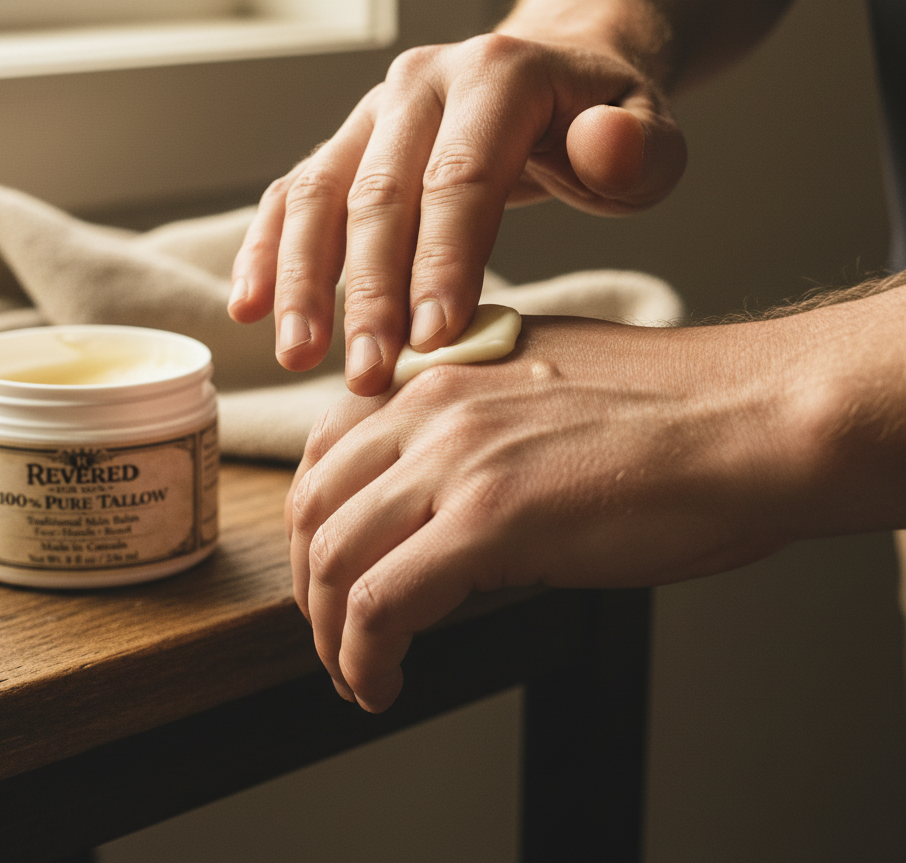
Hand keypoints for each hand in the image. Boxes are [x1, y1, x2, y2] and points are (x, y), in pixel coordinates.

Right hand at [228, 34, 686, 394]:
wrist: (553, 72)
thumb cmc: (601, 124)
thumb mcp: (648, 132)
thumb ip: (637, 147)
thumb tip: (603, 148)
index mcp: (497, 75)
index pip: (460, 178)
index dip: (442, 261)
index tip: (433, 342)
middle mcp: (421, 84)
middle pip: (379, 193)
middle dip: (368, 292)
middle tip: (366, 376)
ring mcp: (373, 113)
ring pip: (319, 194)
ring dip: (302, 280)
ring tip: (297, 356)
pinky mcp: (347, 144)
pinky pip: (294, 194)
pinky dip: (268, 250)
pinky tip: (251, 309)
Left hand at [284, 315, 824, 711]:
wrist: (746, 422)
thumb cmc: (667, 417)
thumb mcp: (542, 394)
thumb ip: (474, 425)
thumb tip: (443, 494)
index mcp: (443, 374)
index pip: (329, 450)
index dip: (318, 525)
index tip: (331, 573)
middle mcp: (433, 407)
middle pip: (317, 506)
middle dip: (310, 586)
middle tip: (333, 636)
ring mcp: (456, 460)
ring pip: (336, 560)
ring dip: (331, 633)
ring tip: (357, 674)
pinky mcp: (488, 521)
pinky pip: (382, 605)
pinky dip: (365, 656)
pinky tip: (385, 683)